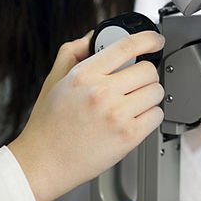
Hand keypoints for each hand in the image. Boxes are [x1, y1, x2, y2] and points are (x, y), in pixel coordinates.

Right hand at [8, 30, 165, 200]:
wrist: (44, 163)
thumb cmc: (48, 125)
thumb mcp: (54, 80)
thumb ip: (73, 53)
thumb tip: (93, 37)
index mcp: (85, 75)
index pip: (127, 46)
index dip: (149, 39)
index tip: (155, 41)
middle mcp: (102, 93)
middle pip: (148, 71)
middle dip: (145, 75)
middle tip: (135, 83)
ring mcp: (117, 115)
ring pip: (156, 92)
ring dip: (149, 96)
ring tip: (132, 103)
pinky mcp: (128, 137)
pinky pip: (156, 116)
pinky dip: (150, 116)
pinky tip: (134, 119)